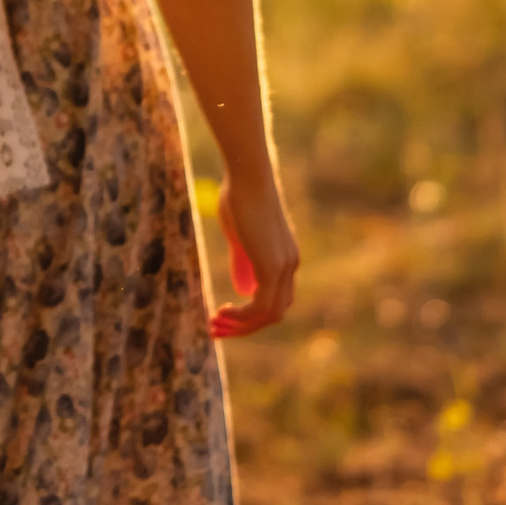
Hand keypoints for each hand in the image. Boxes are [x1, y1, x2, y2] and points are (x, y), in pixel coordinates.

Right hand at [209, 173, 298, 338]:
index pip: (276, 299)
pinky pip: (261, 306)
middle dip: (246, 326)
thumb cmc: (239, 197)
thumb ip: (243, 262)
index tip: (223, 315)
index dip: (251, 313)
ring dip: (242, 326)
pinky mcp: (272, 266)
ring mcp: (284, 267)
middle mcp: (291, 265)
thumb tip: (242, 290)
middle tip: (216, 328)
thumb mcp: (240, 236)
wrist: (248, 176)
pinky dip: (242, 316)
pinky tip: (221, 313)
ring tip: (215, 324)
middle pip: (275, 312)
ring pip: (270, 314)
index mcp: (286, 258)